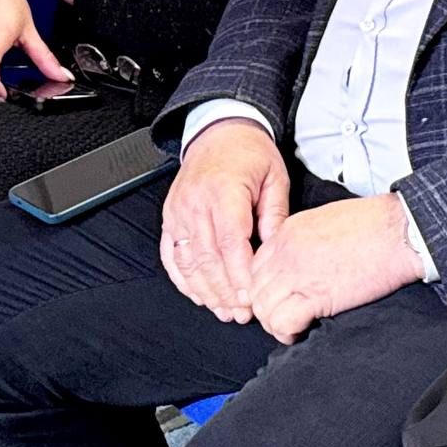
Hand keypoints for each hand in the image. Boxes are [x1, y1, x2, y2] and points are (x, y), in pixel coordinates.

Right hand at [162, 121, 291, 322]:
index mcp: (223, 191)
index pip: (230, 242)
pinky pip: (171, 255)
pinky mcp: (169, 218)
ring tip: (224, 311)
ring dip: (205, 291)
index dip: (240, 275)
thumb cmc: (249, 154)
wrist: (218, 133)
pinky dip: (183, 280)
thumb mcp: (275, 178)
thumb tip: (277, 252)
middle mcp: (195, 203)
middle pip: (207, 258)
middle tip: (242, 314)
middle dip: (225, 292)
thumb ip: (276, 215)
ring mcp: (178, 212)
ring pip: (187, 262)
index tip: (252, 297)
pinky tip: (199, 295)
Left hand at [245, 194, 422, 341]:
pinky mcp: (317, 296)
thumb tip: (299, 267)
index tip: (280, 298)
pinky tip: (302, 330)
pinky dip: (288, 332)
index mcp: (287, 232)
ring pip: (264, 309)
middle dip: (268, 308)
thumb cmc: (374, 225)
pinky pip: (283, 321)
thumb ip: (302, 242)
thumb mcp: (324, 221)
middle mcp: (286, 252)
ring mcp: (298, 273)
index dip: (265, 288)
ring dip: (276, 323)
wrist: (399, 231)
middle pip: (255, 290)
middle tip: (286, 317)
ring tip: (294, 327)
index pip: (255, 267)